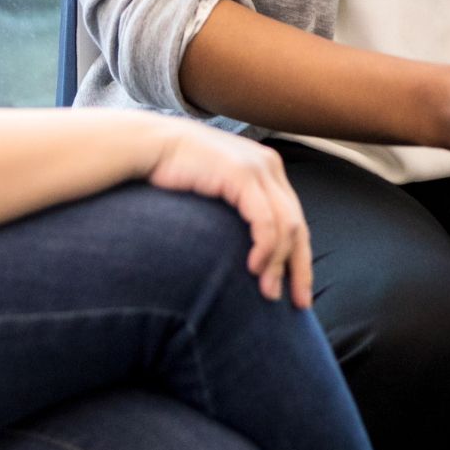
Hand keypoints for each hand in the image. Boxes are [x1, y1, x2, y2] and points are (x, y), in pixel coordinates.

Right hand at [142, 119, 315, 306]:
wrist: (149, 146)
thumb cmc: (174, 174)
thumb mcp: (215, 192)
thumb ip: (235, 211)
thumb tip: (244, 250)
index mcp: (267, 171)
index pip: (295, 220)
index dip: (299, 259)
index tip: (299, 292)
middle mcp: (269, 167)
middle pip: (298, 226)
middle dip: (300, 268)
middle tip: (299, 304)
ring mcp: (259, 169)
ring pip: (286, 226)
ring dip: (279, 264)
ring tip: (268, 292)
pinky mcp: (243, 175)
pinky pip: (266, 220)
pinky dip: (265, 247)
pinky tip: (254, 268)